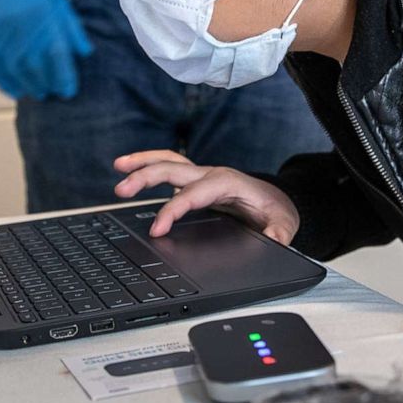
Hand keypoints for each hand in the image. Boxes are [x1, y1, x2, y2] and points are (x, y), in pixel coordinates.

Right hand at [0, 0, 92, 99]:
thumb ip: (71, 27)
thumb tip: (85, 53)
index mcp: (42, 15)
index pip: (57, 53)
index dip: (64, 76)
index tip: (69, 90)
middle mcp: (20, 26)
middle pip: (35, 65)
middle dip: (48, 83)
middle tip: (55, 93)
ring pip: (14, 69)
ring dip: (28, 86)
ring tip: (38, 93)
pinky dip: (4, 83)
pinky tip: (15, 91)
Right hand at [113, 150, 299, 242]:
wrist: (279, 200)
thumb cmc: (276, 210)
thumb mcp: (283, 225)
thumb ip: (278, 234)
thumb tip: (274, 241)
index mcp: (228, 183)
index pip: (193, 195)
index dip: (172, 211)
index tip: (156, 230)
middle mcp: (212, 175)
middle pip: (174, 169)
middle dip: (146, 178)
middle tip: (122, 190)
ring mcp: (203, 176)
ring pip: (168, 161)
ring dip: (142, 162)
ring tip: (118, 166)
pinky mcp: (197, 181)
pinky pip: (170, 167)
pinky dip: (149, 165)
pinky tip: (130, 169)